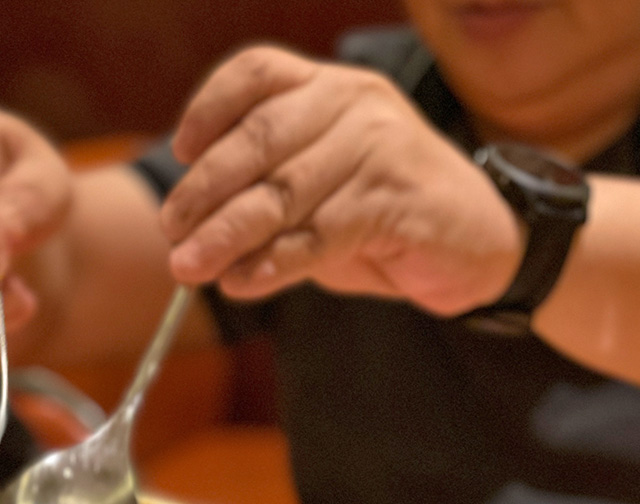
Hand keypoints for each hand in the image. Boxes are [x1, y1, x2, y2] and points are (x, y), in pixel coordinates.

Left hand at [161, 46, 524, 314]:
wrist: (478, 244)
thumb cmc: (387, 217)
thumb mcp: (321, 194)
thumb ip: (269, 197)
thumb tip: (194, 234)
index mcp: (330, 88)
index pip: (257, 73)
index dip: (210, 109)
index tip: (181, 151)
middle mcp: (353, 104)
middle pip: (259, 138)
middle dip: (205, 191)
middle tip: (172, 233)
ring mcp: (379, 147)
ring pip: (283, 192)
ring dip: (228, 234)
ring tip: (191, 267)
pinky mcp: (397, 200)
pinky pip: (319, 234)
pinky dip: (274, 263)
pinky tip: (243, 283)